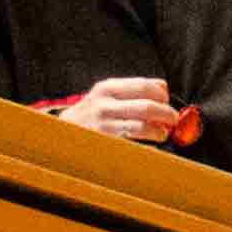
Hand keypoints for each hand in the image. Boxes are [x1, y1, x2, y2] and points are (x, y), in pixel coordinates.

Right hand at [60, 74, 183, 144]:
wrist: (59, 134)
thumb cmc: (92, 114)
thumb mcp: (106, 95)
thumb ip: (132, 91)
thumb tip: (164, 90)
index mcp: (108, 88)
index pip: (146, 86)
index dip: (164, 96)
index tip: (167, 103)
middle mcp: (104, 105)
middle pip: (149, 107)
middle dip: (168, 115)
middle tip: (173, 121)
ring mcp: (102, 125)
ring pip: (143, 127)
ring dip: (160, 132)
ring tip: (161, 134)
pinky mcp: (103, 143)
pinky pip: (134, 144)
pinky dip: (148, 145)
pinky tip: (149, 145)